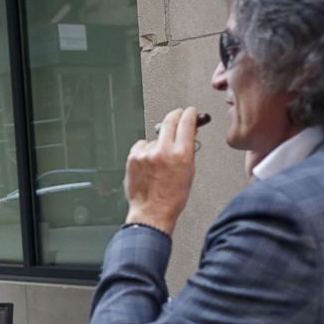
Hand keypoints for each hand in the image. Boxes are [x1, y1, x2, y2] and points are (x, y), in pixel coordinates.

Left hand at [124, 107, 199, 234]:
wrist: (152, 212)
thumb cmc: (172, 198)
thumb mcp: (189, 172)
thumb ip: (187, 150)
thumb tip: (187, 134)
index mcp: (181, 155)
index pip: (186, 123)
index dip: (189, 114)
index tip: (189, 111)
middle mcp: (163, 151)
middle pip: (169, 120)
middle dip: (175, 116)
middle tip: (176, 115)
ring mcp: (146, 154)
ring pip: (155, 137)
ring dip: (158, 142)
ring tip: (159, 161)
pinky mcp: (133, 157)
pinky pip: (141, 145)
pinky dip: (145, 150)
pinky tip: (148, 164)